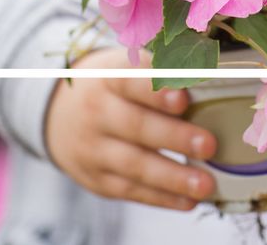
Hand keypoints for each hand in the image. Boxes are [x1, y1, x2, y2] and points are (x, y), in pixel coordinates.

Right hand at [44, 48, 217, 210]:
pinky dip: (161, 197)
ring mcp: (94, 149)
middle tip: (208, 144)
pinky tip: (188, 201)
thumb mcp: (125, 65)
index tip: (182, 98)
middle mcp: (97, 112)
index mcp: (108, 77)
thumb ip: (160, 68)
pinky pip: (130, 190)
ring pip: (134, 164)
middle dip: (174, 137)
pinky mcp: (96, 178)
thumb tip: (207, 69)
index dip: (156, 91)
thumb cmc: (111, 85)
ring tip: (205, 184)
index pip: (131, 81)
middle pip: (136, 126)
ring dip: (172, 177)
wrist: (58, 113)